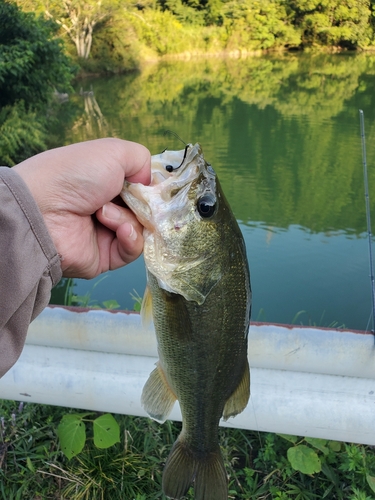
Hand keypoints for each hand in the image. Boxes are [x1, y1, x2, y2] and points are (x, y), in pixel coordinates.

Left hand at [14, 138, 150, 278]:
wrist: (44, 210)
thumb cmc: (76, 174)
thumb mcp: (113, 151)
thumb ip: (141, 159)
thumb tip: (150, 182)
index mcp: (107, 180)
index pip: (141, 186)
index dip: (151, 188)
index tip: (155, 188)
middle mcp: (108, 205)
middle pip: (145, 209)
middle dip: (144, 204)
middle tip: (137, 200)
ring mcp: (107, 231)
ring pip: (141, 228)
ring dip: (128, 218)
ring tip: (104, 213)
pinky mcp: (106, 255)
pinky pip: (132, 250)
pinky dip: (130, 238)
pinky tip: (119, 229)